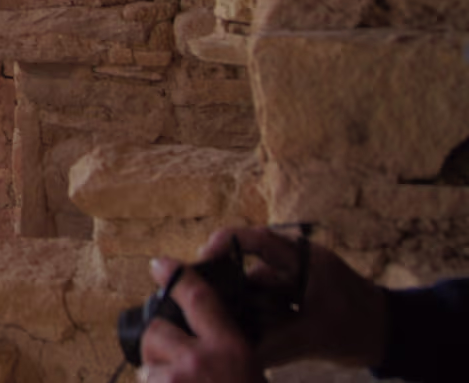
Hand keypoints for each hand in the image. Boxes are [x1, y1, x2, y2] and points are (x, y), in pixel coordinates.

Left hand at [139, 256, 264, 382]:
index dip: (176, 277)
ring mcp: (176, 378)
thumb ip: (224, 349)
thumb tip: (194, 334)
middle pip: (156, 330)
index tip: (160, 264)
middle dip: (158, 344)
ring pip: (147, 363)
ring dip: (157, 376)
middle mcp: (200, 359)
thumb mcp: (251, 371)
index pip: (199, 297)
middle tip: (174, 365)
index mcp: (231, 349)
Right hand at [194, 227, 387, 368]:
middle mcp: (289, 266)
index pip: (251, 239)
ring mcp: (289, 284)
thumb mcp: (319, 335)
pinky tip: (256, 342)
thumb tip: (243, 354)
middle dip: (231, 294)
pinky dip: (260, 326)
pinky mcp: (290, 302)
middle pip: (245, 271)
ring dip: (249, 316)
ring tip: (247, 335)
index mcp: (299, 257)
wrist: (392, 336)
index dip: (221, 244)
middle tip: (213, 313)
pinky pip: (264, 310)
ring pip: (253, 295)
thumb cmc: (363, 326)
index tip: (200, 262)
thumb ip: (279, 343)